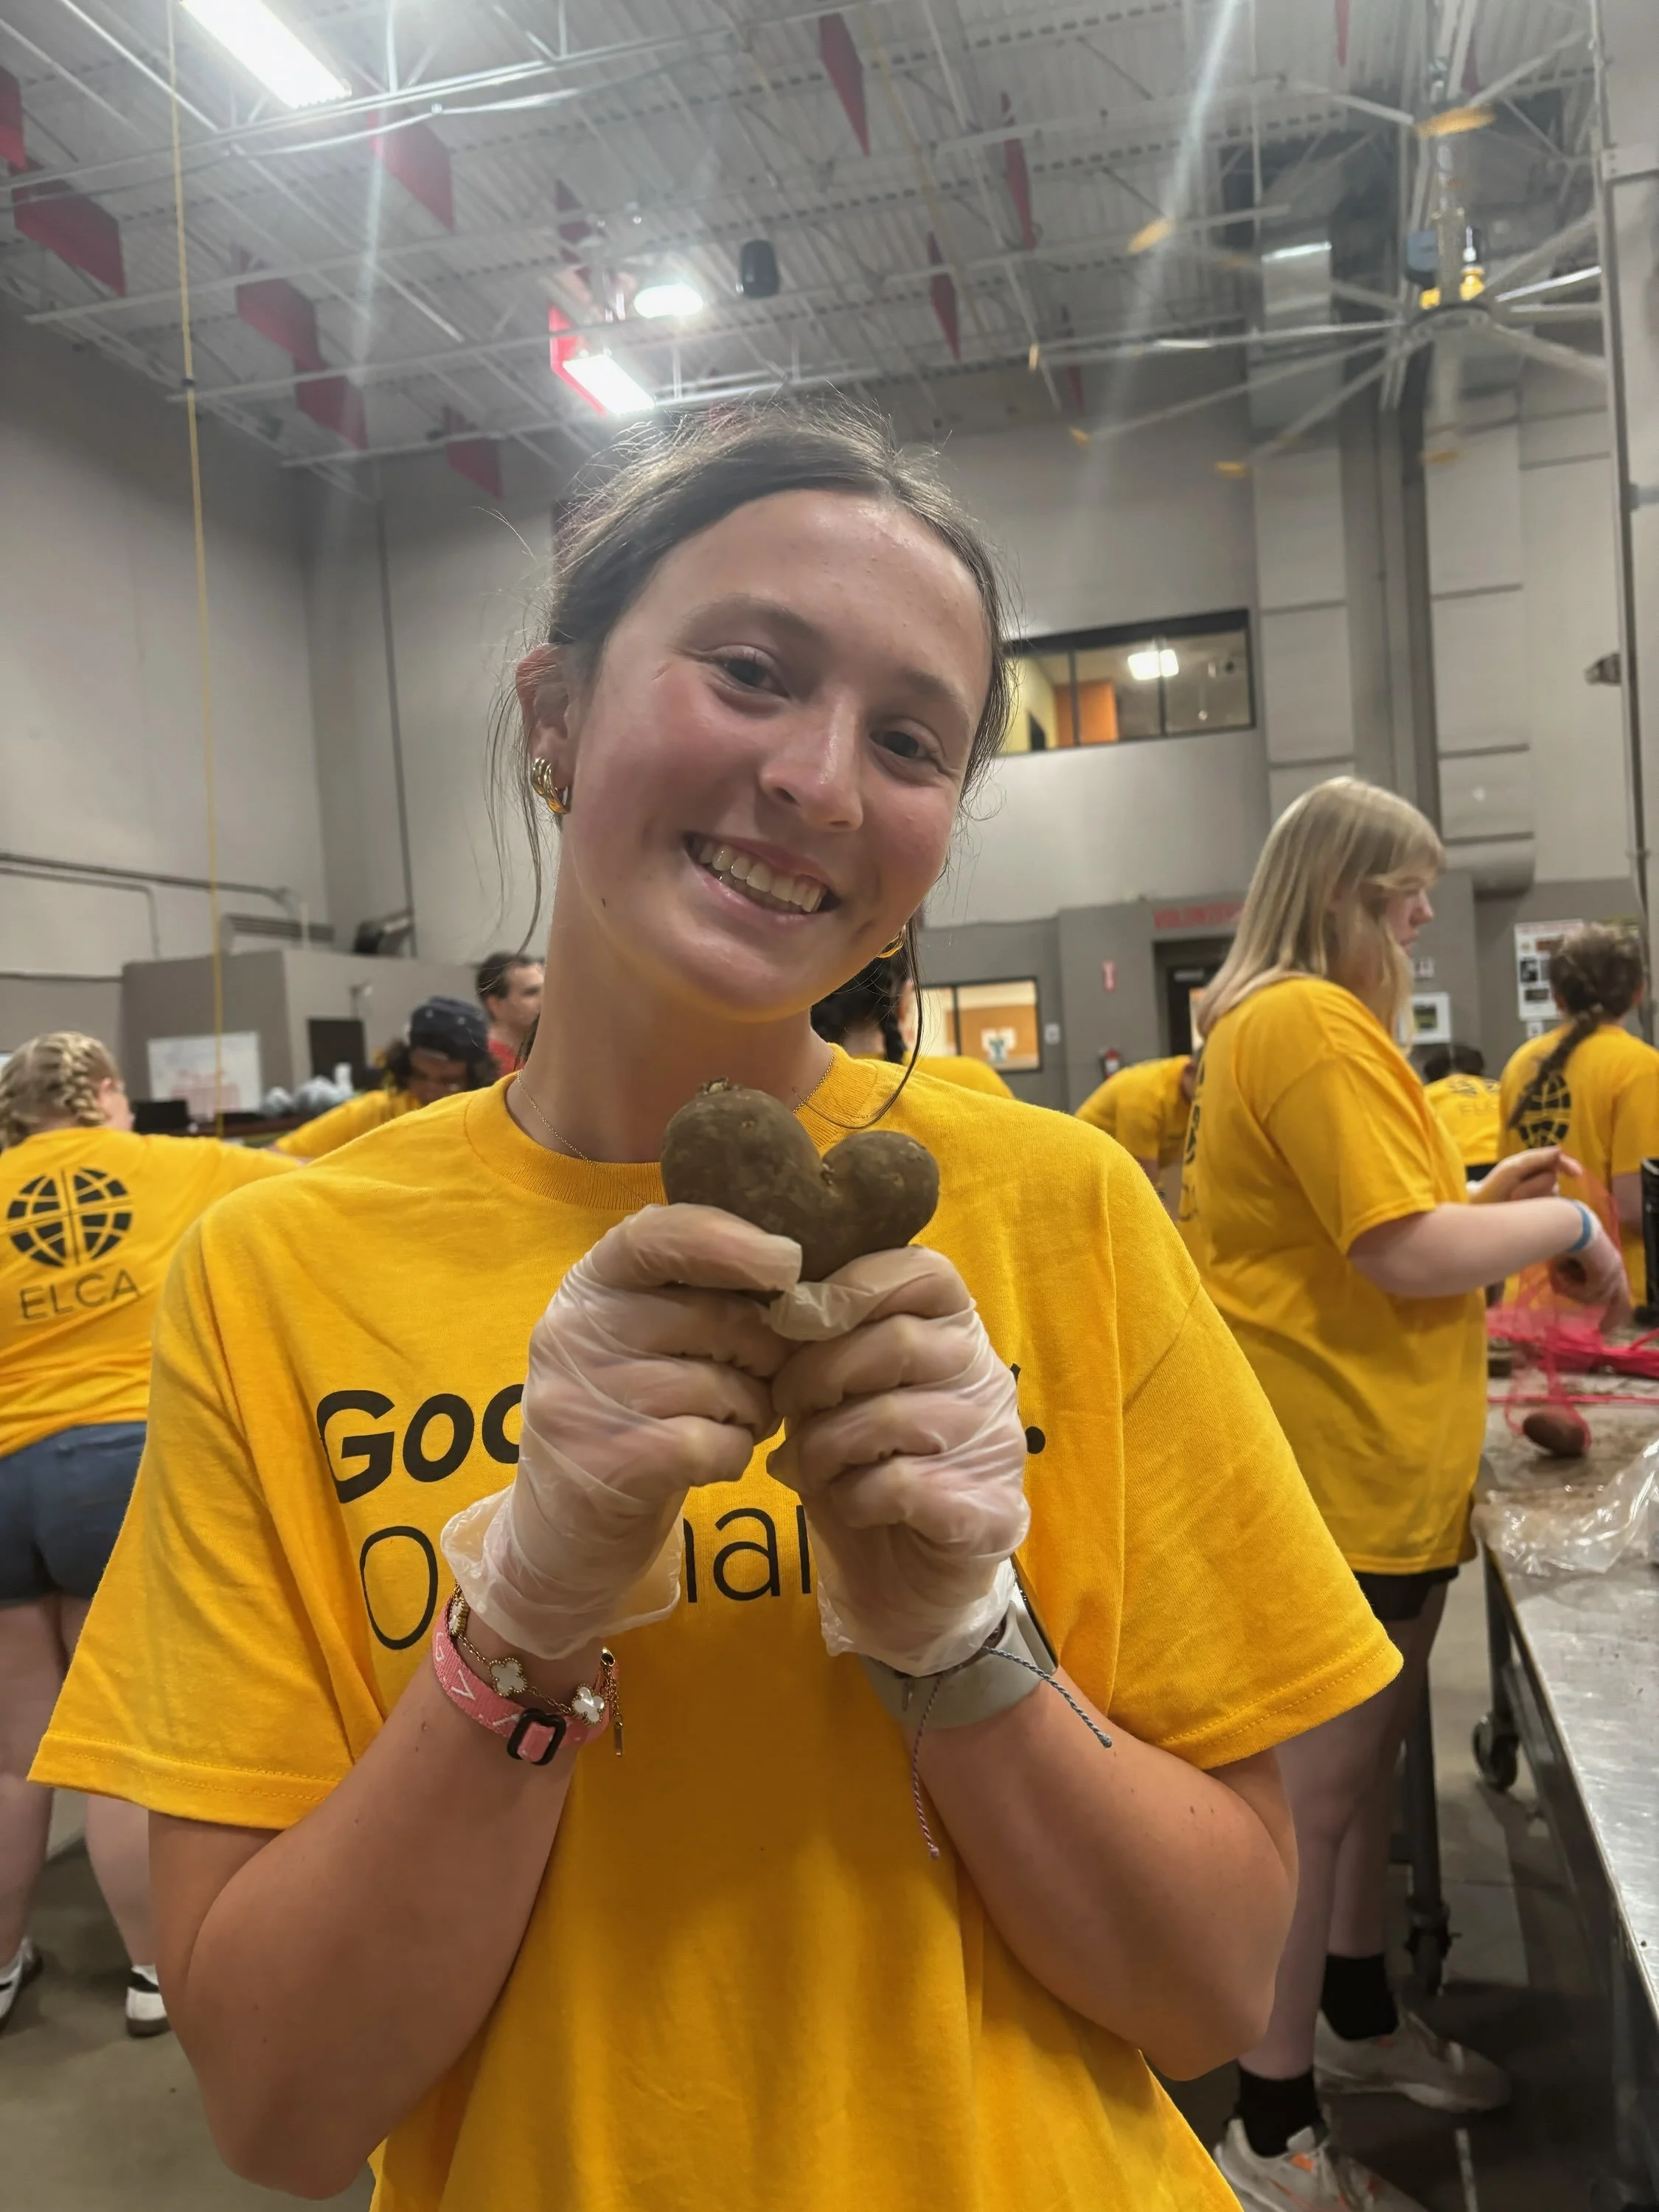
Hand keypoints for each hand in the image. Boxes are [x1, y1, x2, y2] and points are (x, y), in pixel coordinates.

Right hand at [442, 1205, 797, 1657]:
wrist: (562, 1536)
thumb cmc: (630, 1418)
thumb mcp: (641, 1340)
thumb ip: (694, 1298)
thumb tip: (796, 1276)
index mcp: (586, 1286)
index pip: (656, 1233)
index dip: (729, 1240)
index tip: (787, 1261)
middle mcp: (573, 1331)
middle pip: (716, 1318)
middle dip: (761, 1354)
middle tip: (752, 1381)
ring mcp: (582, 1398)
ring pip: (724, 1385)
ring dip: (750, 1411)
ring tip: (723, 1423)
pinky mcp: (607, 1463)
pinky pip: (715, 1442)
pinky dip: (732, 1454)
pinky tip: (711, 1459)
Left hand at [767, 1246, 1029, 1673]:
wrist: (902, 1588)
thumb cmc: (862, 1474)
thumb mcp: (830, 1402)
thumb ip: (815, 1353)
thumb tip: (774, 1317)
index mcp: (952, 1334)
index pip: (924, 1272)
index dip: (855, 1284)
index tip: (794, 1317)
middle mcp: (986, 1378)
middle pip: (899, 1341)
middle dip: (819, 1375)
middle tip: (787, 1410)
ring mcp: (997, 1445)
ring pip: (895, 1416)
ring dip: (828, 1445)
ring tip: (811, 1468)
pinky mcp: (992, 1513)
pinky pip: (904, 1484)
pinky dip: (857, 1497)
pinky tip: (851, 1506)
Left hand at [1473, 1147, 1581, 1205]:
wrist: (1481, 1213)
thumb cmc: (1493, 1188)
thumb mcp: (1511, 1169)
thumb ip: (1535, 1158)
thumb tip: (1560, 1149)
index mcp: (1532, 1165)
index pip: (1556, 1161)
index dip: (1567, 1165)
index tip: (1576, 1173)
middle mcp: (1540, 1179)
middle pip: (1550, 1177)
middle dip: (1533, 1185)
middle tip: (1513, 1195)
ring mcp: (1542, 1197)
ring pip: (1550, 1193)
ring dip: (1531, 1197)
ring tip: (1512, 1203)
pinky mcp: (1543, 1213)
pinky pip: (1549, 1208)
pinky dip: (1536, 1209)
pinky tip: (1523, 1212)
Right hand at [1550, 1213, 1631, 1324]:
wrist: (1568, 1225)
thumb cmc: (1563, 1235)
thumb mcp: (1566, 1261)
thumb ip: (1568, 1277)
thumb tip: (1560, 1290)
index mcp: (1610, 1262)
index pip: (1618, 1290)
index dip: (1613, 1307)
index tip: (1606, 1324)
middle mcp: (1616, 1268)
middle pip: (1619, 1300)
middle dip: (1612, 1317)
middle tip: (1603, 1331)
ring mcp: (1612, 1273)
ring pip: (1593, 1298)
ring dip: (1570, 1291)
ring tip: (1555, 1276)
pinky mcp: (1604, 1276)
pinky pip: (1586, 1294)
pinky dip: (1569, 1288)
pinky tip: (1558, 1274)